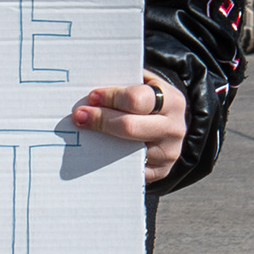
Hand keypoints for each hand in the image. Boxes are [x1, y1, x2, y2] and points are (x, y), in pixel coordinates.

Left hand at [73, 71, 188, 182]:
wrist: (170, 126)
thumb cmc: (150, 101)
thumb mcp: (146, 84)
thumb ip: (125, 81)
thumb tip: (89, 83)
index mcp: (172, 101)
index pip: (136, 99)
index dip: (111, 97)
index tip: (91, 97)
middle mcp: (173, 128)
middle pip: (130, 126)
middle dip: (100, 119)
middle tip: (79, 115)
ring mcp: (167, 153)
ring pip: (127, 150)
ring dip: (100, 141)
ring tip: (83, 132)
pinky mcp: (159, 172)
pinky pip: (128, 168)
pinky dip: (108, 160)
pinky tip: (95, 151)